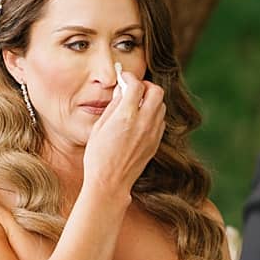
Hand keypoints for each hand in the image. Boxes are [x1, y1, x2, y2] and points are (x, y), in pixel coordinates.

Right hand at [83, 64, 165, 199]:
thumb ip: (113, 106)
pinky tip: (140, 119)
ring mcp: (152, 133)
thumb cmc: (98, 155)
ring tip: (136, 104)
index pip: (137, 85)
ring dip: (151, 99)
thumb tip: (121, 91)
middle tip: (134, 88)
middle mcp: (143, 123)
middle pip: (156, 91)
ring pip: (161, 105)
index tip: (124, 78)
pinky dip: (153, 114)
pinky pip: (160, 120)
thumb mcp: (99, 127)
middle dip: (146, 85)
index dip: (130, 78)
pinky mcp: (156, 142)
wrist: (111, 182)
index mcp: (126, 117)